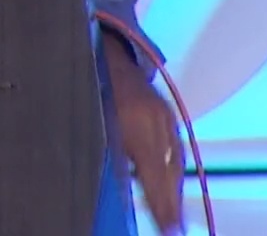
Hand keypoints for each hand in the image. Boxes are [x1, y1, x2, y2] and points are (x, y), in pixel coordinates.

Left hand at [105, 37, 185, 234]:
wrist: (105, 49)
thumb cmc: (91, 88)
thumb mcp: (95, 123)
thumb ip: (111, 156)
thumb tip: (121, 192)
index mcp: (133, 122)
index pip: (152, 173)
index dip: (160, 203)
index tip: (168, 228)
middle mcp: (155, 119)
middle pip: (168, 171)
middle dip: (171, 204)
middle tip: (173, 231)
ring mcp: (164, 114)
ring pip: (175, 161)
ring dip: (174, 191)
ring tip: (174, 218)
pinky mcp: (167, 113)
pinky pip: (175, 148)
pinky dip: (174, 170)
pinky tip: (172, 187)